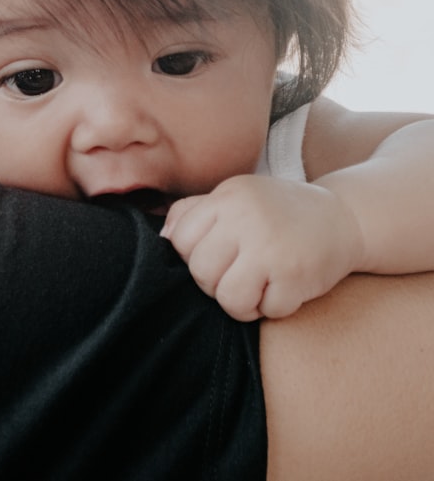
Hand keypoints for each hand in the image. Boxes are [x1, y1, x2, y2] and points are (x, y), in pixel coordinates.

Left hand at [161, 174, 363, 320]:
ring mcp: (273, 247)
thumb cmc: (278, 212)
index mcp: (228, 197)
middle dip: (213, 283)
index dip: (192, 256)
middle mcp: (248, 218)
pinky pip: (266, 311)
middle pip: (200, 271)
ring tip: (255, 288)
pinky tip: (283, 288)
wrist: (345, 217)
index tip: (215, 255)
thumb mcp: (235, 197)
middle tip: (237, 276)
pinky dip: (273, 308)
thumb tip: (162, 236)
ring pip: (227, 297)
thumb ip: (194, 211)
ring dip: (240, 304)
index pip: (180, 239)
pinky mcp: (297, 275)